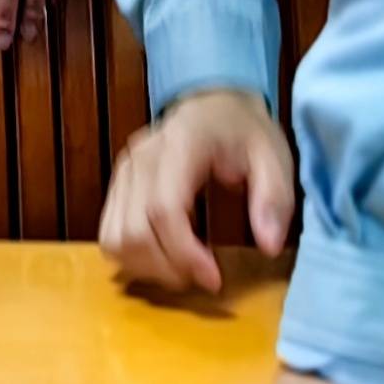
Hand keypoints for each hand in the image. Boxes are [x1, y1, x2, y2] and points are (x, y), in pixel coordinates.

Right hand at [99, 87, 293, 293]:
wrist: (213, 104)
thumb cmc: (244, 132)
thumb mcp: (274, 157)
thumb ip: (273, 198)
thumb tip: (268, 244)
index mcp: (181, 144)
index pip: (164, 208)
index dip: (183, 252)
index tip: (213, 279)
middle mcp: (142, 156)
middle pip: (134, 230)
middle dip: (167, 268)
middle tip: (203, 278)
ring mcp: (124, 170)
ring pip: (114, 237)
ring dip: (145, 268)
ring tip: (183, 272)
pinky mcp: (117, 184)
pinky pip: (109, 233)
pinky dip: (131, 258)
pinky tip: (163, 260)